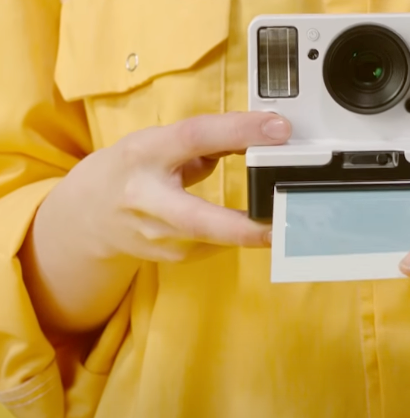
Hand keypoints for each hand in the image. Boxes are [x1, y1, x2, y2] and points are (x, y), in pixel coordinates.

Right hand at [40, 111, 291, 263]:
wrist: (88, 214)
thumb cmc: (132, 169)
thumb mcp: (159, 141)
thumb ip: (207, 138)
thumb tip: (261, 133)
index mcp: (144, 153)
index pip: (194, 137)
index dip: (238, 131)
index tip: (279, 129)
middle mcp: (146, 198)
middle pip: (200, 218)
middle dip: (244, 225)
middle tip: (283, 219)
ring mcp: (157, 236)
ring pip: (214, 239)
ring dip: (251, 231)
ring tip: (282, 220)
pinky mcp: (172, 258)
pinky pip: (216, 245)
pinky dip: (237, 236)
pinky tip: (251, 228)